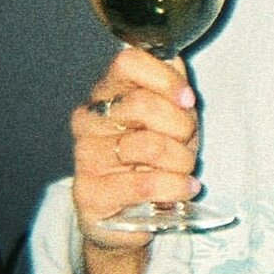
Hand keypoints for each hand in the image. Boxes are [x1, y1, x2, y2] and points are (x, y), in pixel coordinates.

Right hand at [71, 48, 197, 273]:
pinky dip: (175, 187)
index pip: (127, 62)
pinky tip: (185, 188)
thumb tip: (172, 58)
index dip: (164, 78)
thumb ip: (172, 87)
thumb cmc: (156, 159)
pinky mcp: (90, 193)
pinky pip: (144, 184)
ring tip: (185, 170)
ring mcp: (85, 156)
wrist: (134, 215)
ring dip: (180, 160)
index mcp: (108, 91)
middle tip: (188, 142)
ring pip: (146, 145)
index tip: (188, 99)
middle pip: (140, 103)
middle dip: (180, 124)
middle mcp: (89, 119)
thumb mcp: (173, 118)